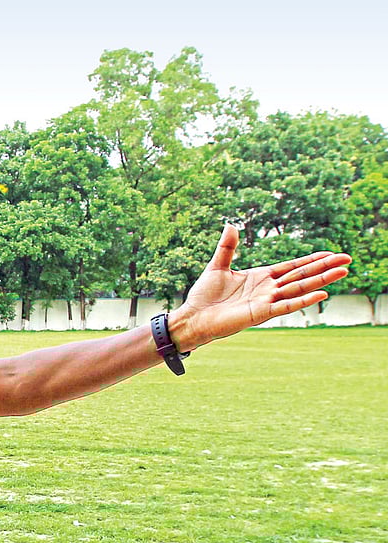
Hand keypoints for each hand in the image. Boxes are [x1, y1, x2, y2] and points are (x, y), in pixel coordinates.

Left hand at [172, 225, 350, 350]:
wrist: (194, 317)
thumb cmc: (205, 296)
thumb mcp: (218, 266)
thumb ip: (227, 248)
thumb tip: (231, 225)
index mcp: (261, 277)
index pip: (292, 266)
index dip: (311, 260)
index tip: (330, 254)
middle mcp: (268, 289)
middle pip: (302, 275)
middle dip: (325, 267)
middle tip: (348, 259)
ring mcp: (267, 301)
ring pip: (299, 288)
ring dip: (321, 280)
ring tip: (343, 272)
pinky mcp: (261, 313)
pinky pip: (287, 306)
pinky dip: (303, 300)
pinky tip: (322, 294)